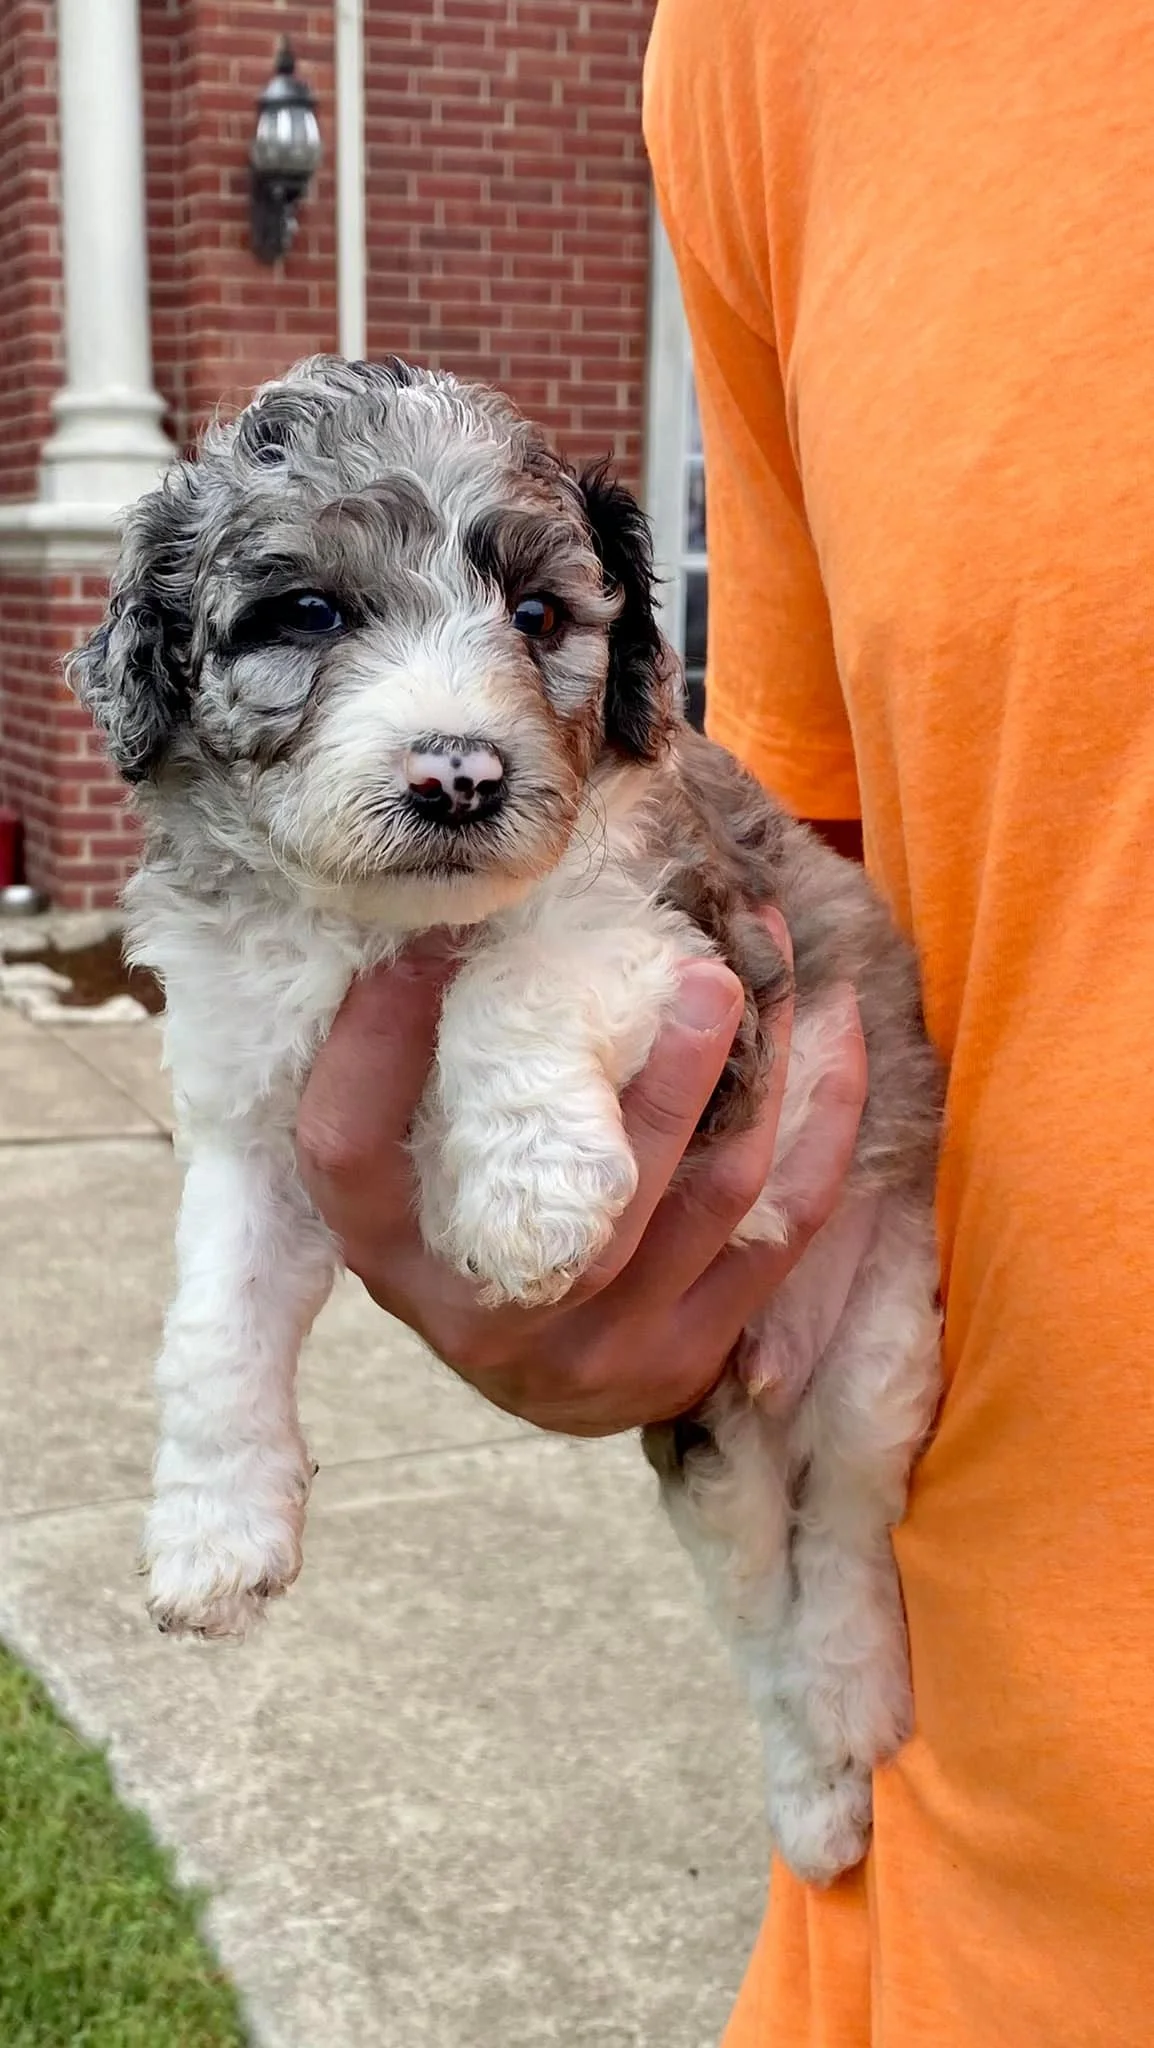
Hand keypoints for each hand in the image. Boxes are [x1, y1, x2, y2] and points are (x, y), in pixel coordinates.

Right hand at [296, 920, 865, 1436]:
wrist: (535, 1378)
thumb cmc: (463, 1234)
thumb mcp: (400, 1172)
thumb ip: (405, 1074)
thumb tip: (435, 914)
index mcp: (388, 1252)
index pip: (350, 1143)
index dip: (378, 1038)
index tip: (435, 937)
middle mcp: (488, 1311)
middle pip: (591, 1184)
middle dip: (670, 1067)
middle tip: (711, 962)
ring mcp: (600, 1346)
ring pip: (713, 1194)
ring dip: (762, 1073)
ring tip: (777, 969)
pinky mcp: (690, 1355)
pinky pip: (783, 1226)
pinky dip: (822, 1128)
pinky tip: (836, 1040)